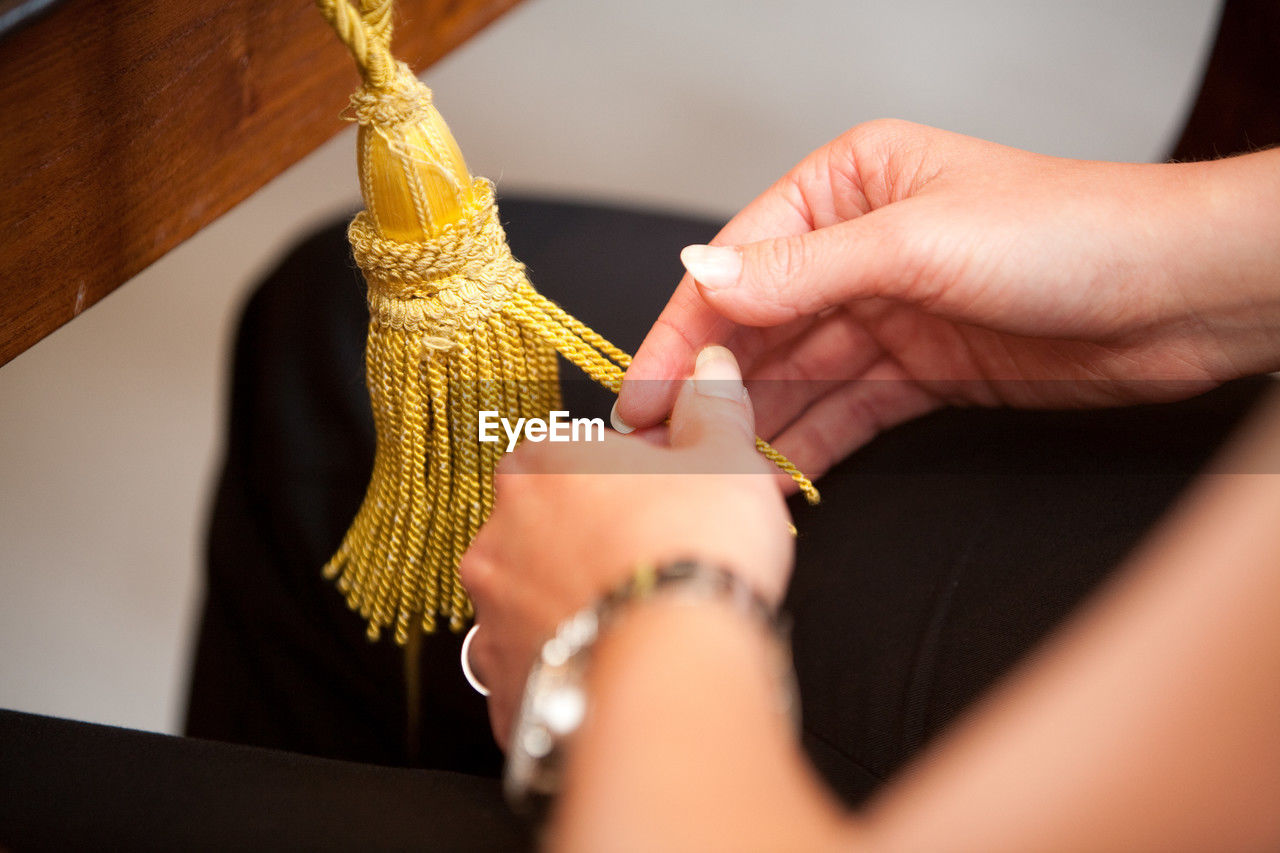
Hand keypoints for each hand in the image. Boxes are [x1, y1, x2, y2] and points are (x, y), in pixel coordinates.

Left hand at [459, 346, 792, 747]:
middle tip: (654, 559)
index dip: (623, 475)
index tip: (663, 495)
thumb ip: (711, 410)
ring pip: (531, 602)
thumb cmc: (694, 550)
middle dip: (589, 540)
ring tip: (635, 623)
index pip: (571, 455)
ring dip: (571, 606)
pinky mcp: (504, 685)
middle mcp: (497, 537)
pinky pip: (530, 672)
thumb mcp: (724, 459)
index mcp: (539, 466)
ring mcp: (491, 616)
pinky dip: (562, 671)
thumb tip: (710, 370)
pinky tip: (608, 671)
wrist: (676, 665)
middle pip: (543, 528)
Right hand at [615, 121, 1279, 482]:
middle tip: (660, 450)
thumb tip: (704, 275)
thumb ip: (803, 269)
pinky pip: (845, 413)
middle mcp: (860, 247)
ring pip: (798, 377)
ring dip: (751, 426)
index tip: (645, 390)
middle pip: (761, 327)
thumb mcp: (918, 242)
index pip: (741, 261)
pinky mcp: (921, 373)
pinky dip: (807, 446)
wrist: (1184, 296)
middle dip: (712, 388)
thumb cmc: (1069, 234)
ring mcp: (890, 314)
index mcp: (849, 185)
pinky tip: (769, 481)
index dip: (686, 330)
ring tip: (702, 478)